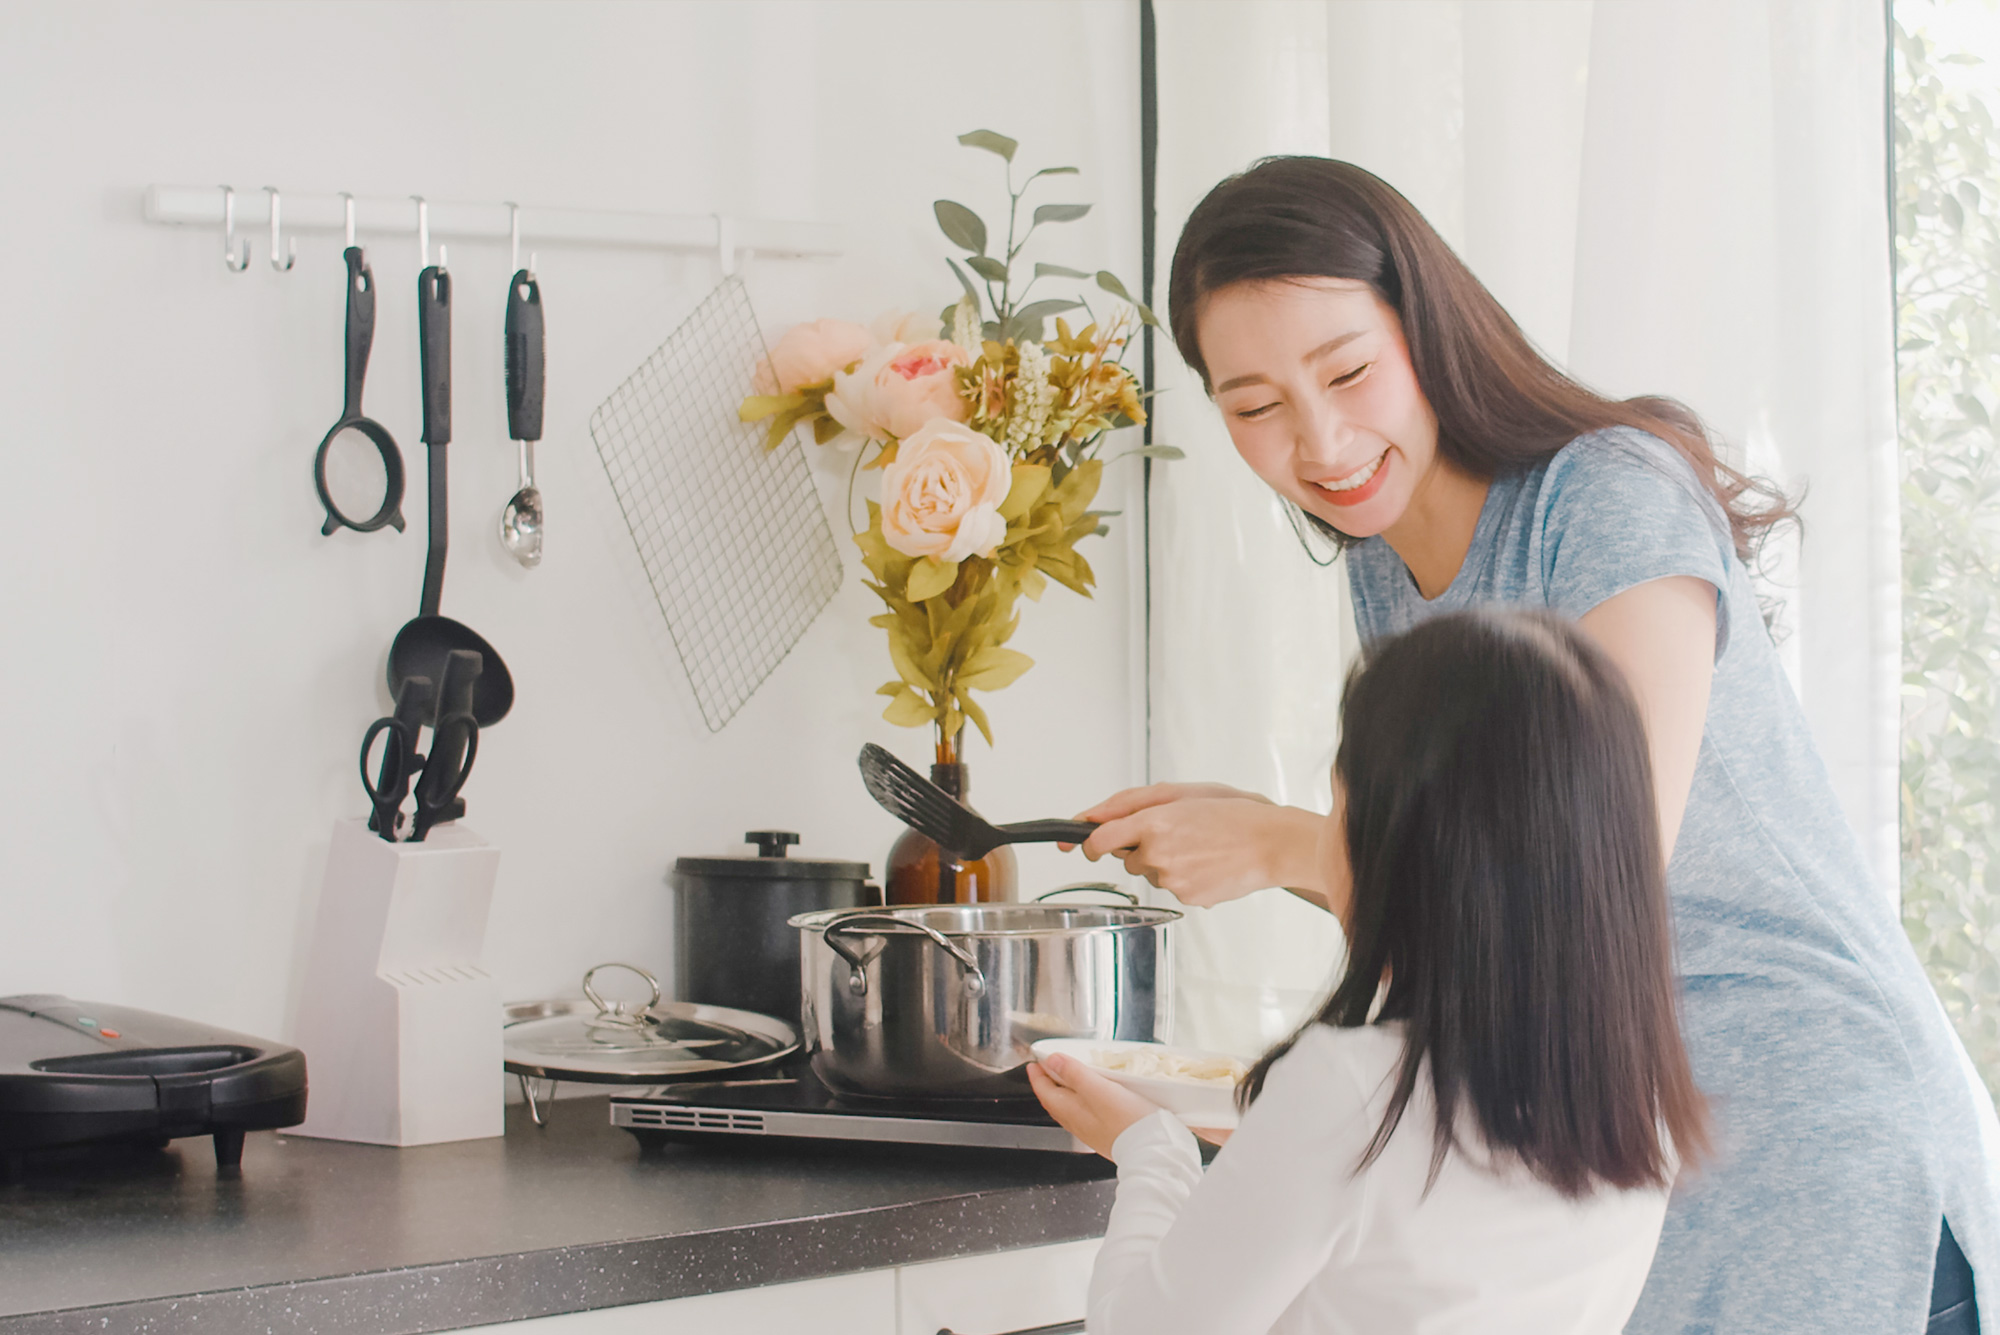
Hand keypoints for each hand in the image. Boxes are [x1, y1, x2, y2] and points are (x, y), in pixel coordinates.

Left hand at [1027, 1053, 1163, 1158]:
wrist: (1152, 1150)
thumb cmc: (1126, 1121)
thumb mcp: (1098, 1089)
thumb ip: (1074, 1073)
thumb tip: (1052, 1061)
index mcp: (1070, 1111)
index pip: (1045, 1092)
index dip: (1037, 1076)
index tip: (1033, 1064)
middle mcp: (1078, 1123)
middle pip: (1055, 1101)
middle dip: (1048, 1084)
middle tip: (1046, 1069)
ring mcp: (1092, 1130)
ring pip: (1070, 1108)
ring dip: (1065, 1093)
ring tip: (1068, 1080)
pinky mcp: (1107, 1133)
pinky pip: (1086, 1114)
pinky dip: (1082, 1102)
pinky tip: (1094, 1098)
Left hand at [1069, 784, 1326, 907]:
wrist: (1272, 843)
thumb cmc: (1231, 813)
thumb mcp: (1180, 793)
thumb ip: (1128, 804)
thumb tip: (1090, 818)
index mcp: (1153, 822)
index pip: (1099, 840)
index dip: (1089, 844)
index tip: (1088, 846)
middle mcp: (1157, 854)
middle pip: (1126, 859)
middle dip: (1140, 848)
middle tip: (1177, 833)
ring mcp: (1172, 880)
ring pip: (1150, 874)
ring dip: (1163, 862)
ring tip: (1198, 848)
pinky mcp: (1187, 898)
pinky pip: (1171, 888)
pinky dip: (1183, 877)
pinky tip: (1206, 865)